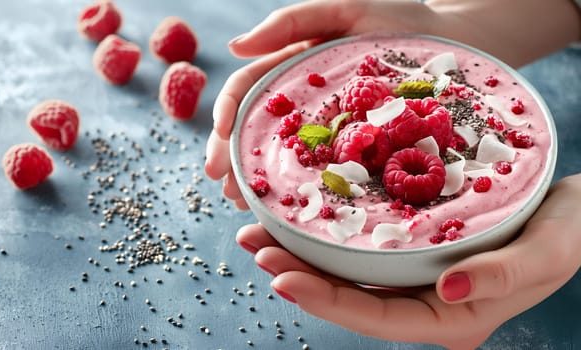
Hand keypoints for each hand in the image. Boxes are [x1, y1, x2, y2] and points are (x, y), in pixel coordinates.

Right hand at [205, 0, 436, 206]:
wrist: (453, 44)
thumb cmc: (400, 21)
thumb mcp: (345, 7)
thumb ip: (292, 21)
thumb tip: (234, 47)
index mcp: (293, 71)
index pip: (247, 93)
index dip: (226, 117)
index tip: (219, 142)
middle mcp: (306, 105)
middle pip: (258, 131)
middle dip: (236, 159)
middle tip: (225, 186)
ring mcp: (331, 132)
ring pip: (286, 158)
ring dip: (260, 183)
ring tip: (246, 206)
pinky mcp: (361, 153)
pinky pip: (328, 175)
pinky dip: (304, 192)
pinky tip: (287, 210)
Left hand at [235, 174, 580, 348]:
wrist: (571, 212)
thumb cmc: (566, 233)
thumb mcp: (546, 254)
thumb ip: (504, 276)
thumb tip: (449, 291)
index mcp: (453, 317)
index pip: (378, 319)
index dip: (328, 302)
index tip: (282, 277)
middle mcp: (426, 303)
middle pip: (349, 298)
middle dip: (298, 275)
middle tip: (253, 245)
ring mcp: (415, 280)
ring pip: (347, 274)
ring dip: (300, 254)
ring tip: (257, 232)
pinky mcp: (411, 253)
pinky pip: (359, 251)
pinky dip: (324, 236)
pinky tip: (296, 218)